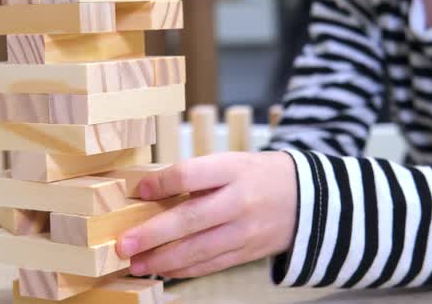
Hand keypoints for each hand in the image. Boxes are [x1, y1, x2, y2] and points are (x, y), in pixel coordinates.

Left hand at [116, 151, 297, 278]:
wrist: (307, 199)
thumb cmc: (259, 175)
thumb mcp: (232, 162)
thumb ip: (197, 176)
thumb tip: (153, 192)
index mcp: (233, 170)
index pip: (190, 175)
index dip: (162, 183)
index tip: (141, 189)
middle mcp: (239, 201)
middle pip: (190, 219)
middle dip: (153, 234)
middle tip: (124, 244)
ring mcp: (245, 230)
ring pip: (199, 249)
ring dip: (163, 259)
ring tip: (136, 263)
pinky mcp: (247, 252)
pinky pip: (211, 264)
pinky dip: (185, 269)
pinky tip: (164, 269)